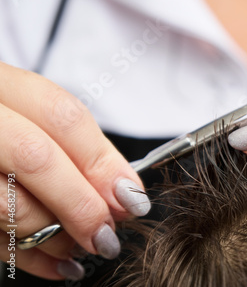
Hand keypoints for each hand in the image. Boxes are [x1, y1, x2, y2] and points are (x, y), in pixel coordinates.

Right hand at [0, 63, 150, 279]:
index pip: (63, 117)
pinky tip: (55, 262)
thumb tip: (122, 191)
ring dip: (54, 236)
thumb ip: (77, 147)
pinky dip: (26, 256)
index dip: (103, 163)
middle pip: (35, 159)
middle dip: (81, 205)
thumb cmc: (5, 125)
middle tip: (107, 235)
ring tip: (81, 247)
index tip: (131, 198)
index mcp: (3, 85)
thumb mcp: (36, 119)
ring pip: (6, 202)